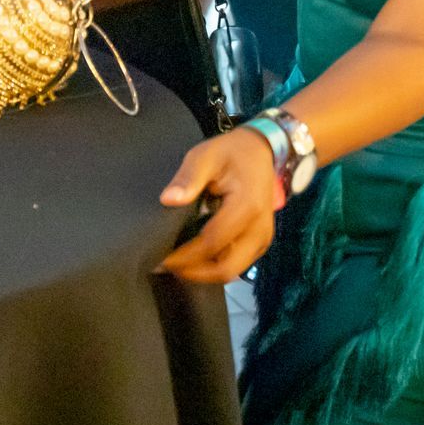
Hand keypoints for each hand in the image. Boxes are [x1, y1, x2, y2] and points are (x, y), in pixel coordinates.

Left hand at [156, 129, 280, 282]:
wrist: (261, 152)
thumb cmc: (231, 153)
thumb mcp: (205, 155)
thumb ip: (188, 178)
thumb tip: (168, 199)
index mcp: (246, 207)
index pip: (212, 243)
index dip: (185, 256)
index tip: (160, 257)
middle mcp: (259, 229)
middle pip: (226, 268)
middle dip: (194, 272)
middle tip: (166, 265)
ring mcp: (263, 238)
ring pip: (233, 271)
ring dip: (204, 272)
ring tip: (177, 263)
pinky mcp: (261, 242)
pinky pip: (238, 264)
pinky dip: (215, 265)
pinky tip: (195, 258)